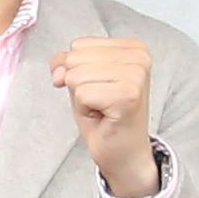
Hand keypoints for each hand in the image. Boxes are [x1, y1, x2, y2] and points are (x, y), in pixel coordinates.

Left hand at [50, 32, 159, 197]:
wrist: (123, 152)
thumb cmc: (106, 116)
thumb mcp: (82, 79)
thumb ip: (67, 63)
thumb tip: (59, 70)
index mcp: (133, 48)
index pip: (78, 44)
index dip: (76, 70)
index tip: (98, 88)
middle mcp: (139, 57)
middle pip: (76, 58)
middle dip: (78, 84)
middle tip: (100, 101)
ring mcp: (136, 75)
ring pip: (76, 76)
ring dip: (82, 98)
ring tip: (101, 108)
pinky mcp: (128, 95)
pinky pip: (82, 94)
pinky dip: (85, 109)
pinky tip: (103, 116)